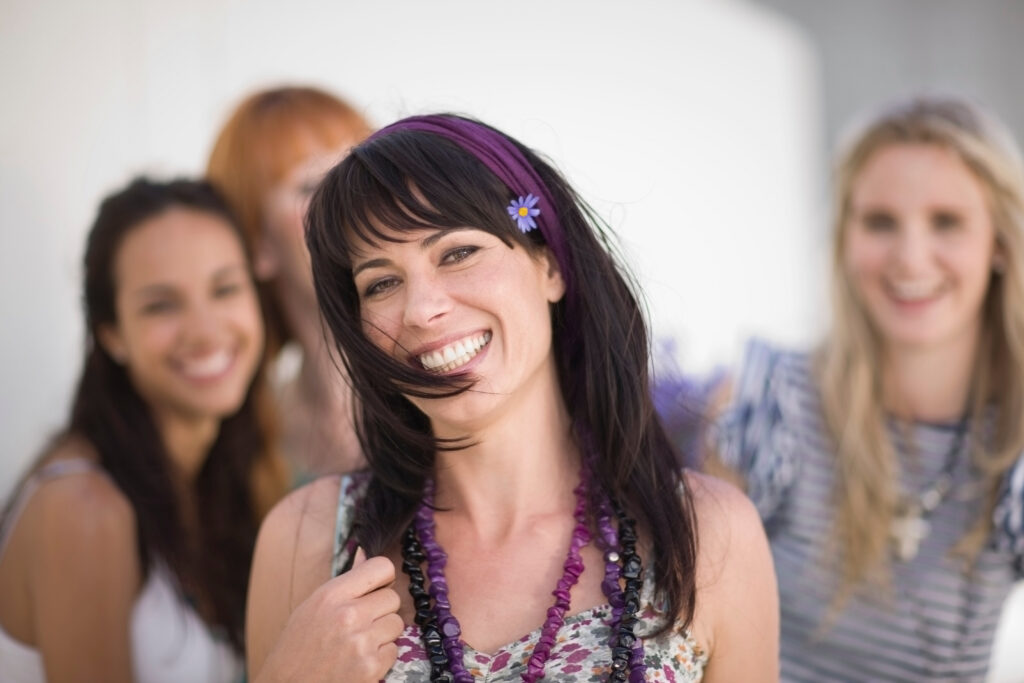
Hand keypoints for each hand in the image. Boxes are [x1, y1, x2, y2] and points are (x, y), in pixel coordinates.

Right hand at [254, 549, 403, 682]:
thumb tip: (364, 553)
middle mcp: (349, 615)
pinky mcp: (371, 668)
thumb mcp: (313, 606)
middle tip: (362, 623)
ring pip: (396, 624)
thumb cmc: (298, 647)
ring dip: (383, 634)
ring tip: (359, 642)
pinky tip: (359, 660)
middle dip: (381, 610)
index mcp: (332, 595)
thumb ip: (345, 583)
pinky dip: (381, 657)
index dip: (383, 578)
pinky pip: (394, 650)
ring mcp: (362, 643)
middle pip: (393, 598)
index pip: (381, 567)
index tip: (377, 588)